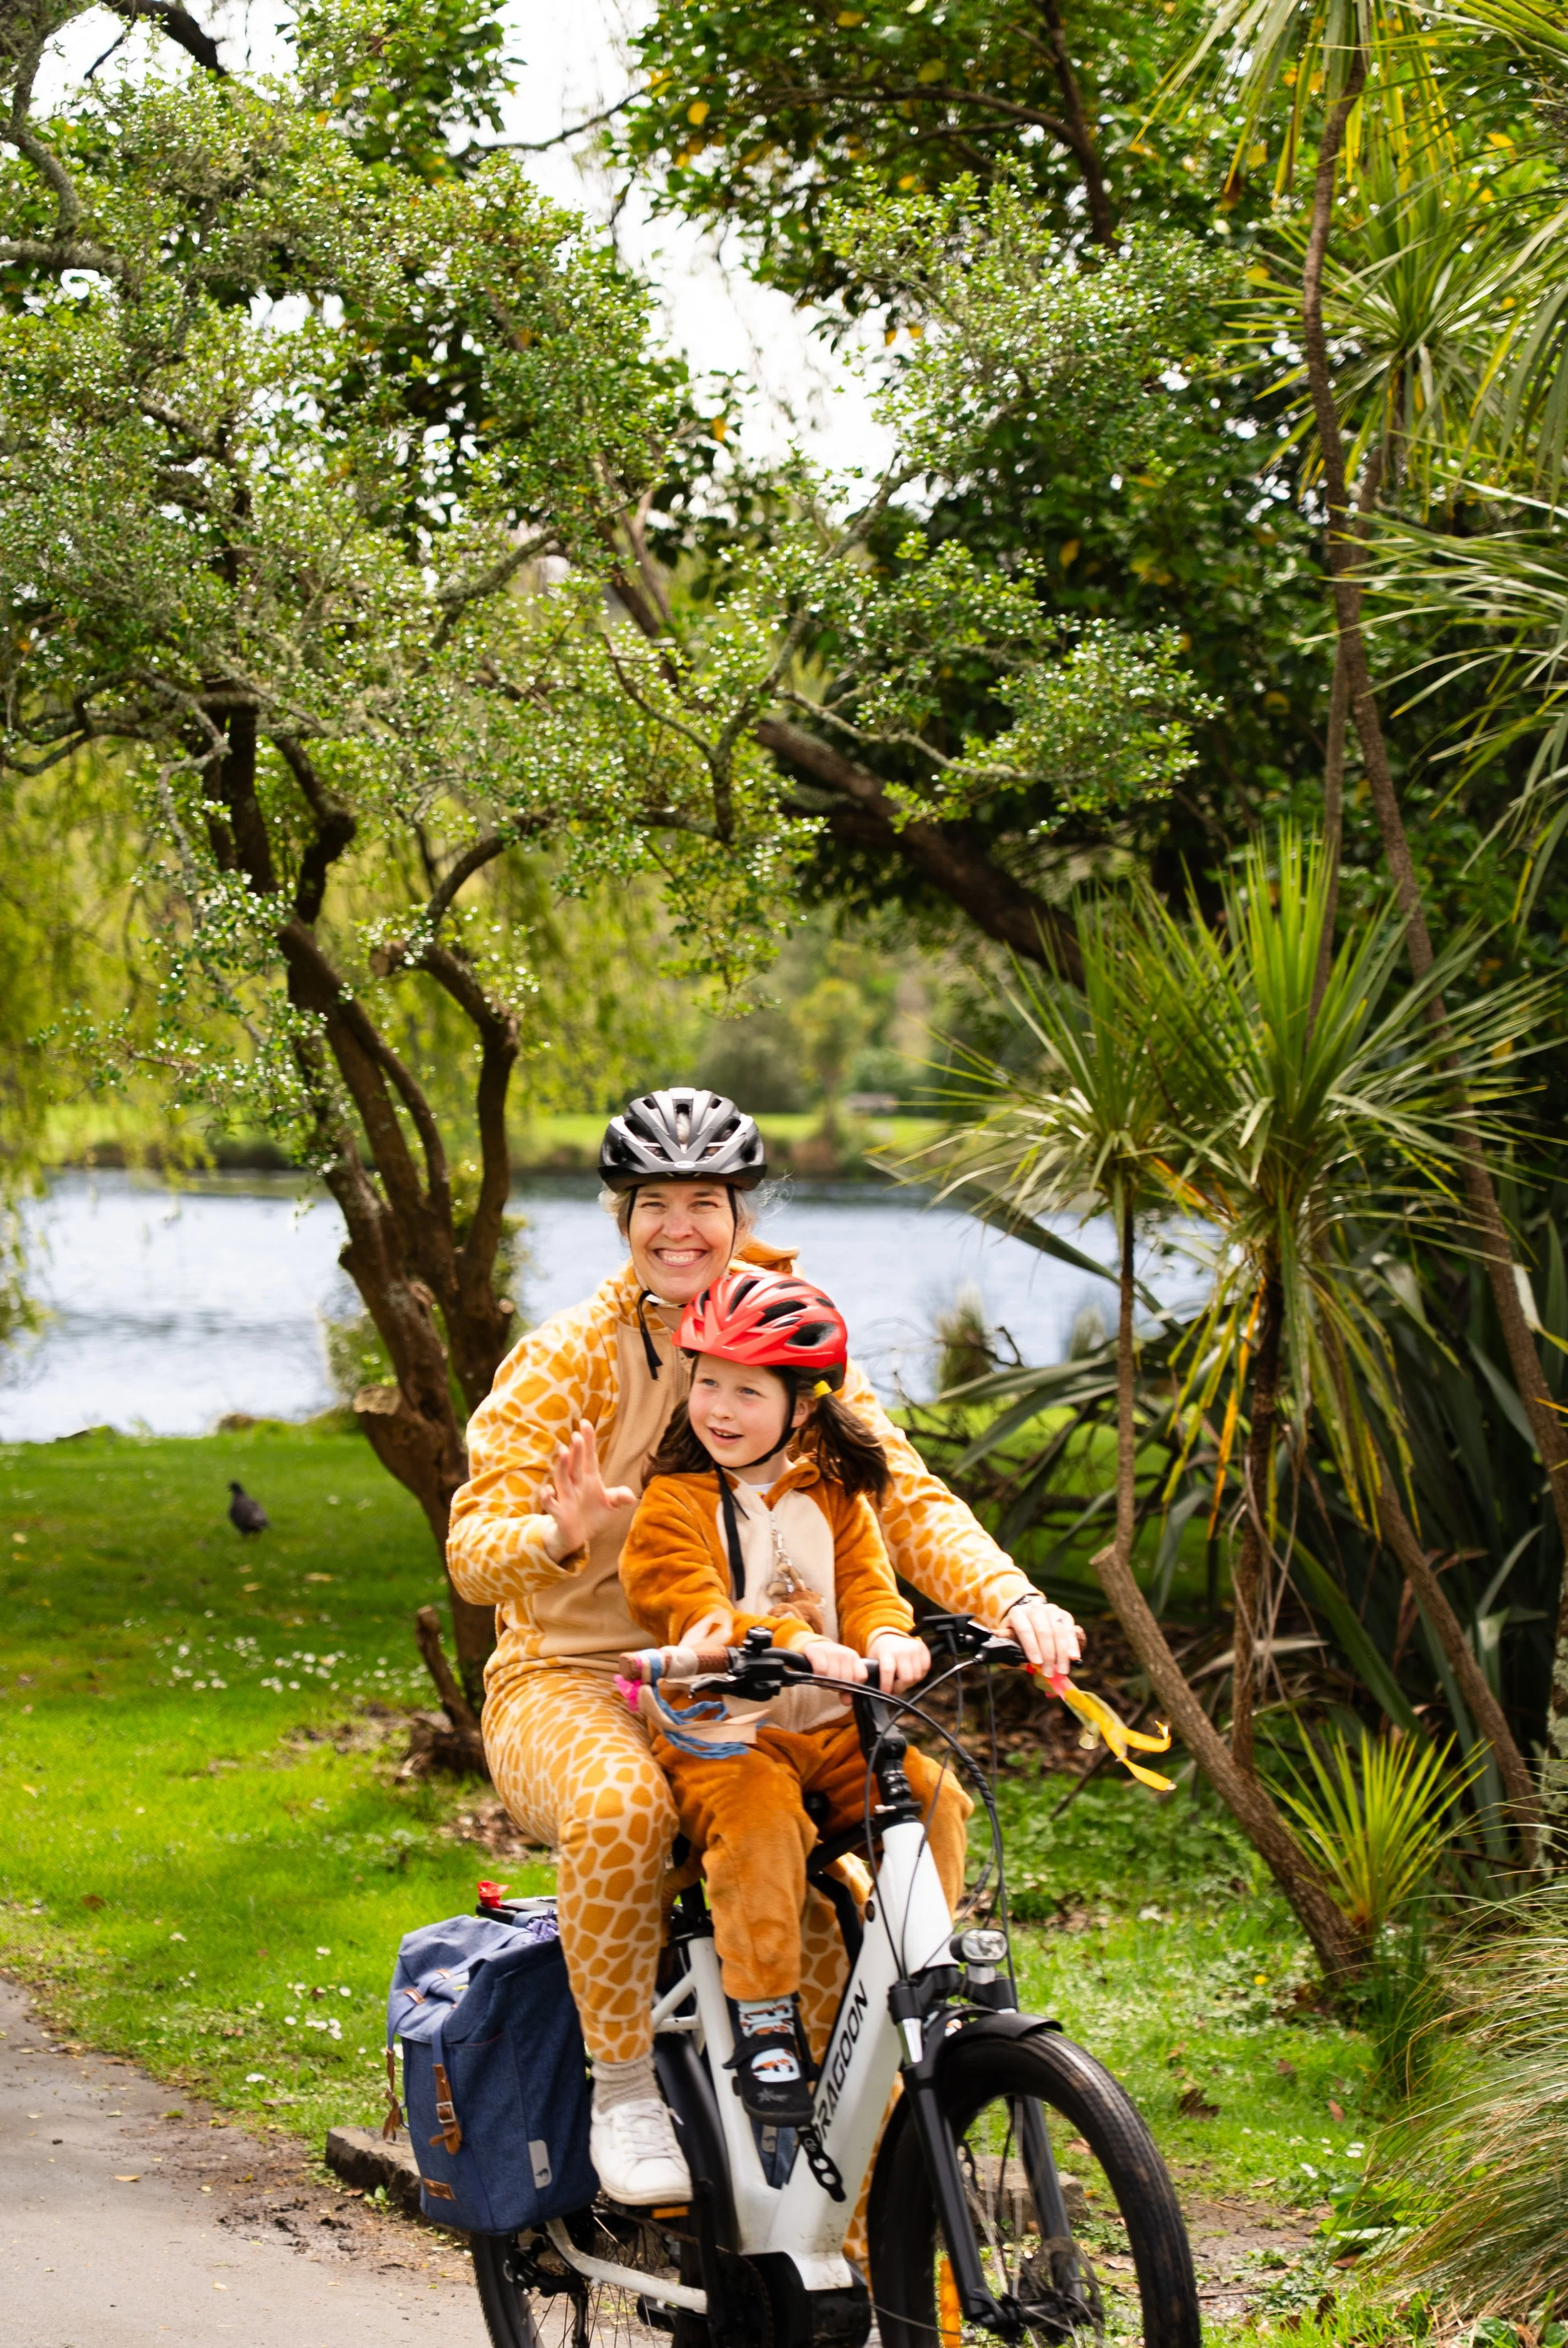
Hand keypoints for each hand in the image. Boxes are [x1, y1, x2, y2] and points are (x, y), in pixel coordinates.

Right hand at [541, 1421, 636, 1559]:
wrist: (579, 1535)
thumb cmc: (593, 1515)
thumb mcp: (610, 1505)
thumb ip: (619, 1497)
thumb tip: (632, 1496)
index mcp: (589, 1478)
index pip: (589, 1456)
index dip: (587, 1440)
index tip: (585, 1423)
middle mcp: (576, 1483)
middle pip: (576, 1464)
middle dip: (576, 1451)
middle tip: (577, 1436)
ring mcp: (566, 1496)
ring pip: (562, 1478)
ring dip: (562, 1466)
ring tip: (563, 1452)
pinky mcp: (559, 1512)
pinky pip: (550, 1503)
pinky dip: (547, 1497)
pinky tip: (548, 1490)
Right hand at [800, 1638, 867, 1687]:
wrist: (814, 1646)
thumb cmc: (830, 1663)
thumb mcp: (841, 1674)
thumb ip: (847, 1689)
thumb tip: (847, 1702)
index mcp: (854, 1658)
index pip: (861, 1677)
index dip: (853, 1686)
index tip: (845, 1687)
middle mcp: (845, 1653)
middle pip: (846, 1681)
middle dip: (837, 1687)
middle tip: (830, 1684)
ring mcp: (832, 1652)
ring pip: (833, 1678)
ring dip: (826, 1684)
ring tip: (822, 1680)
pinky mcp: (817, 1652)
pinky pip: (821, 1672)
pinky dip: (818, 1678)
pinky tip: (816, 1676)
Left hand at [866, 1631, 930, 1694]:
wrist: (890, 1636)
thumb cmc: (881, 1653)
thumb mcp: (873, 1661)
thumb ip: (874, 1674)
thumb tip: (876, 1691)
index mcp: (887, 1652)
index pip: (887, 1671)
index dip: (887, 1686)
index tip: (884, 1694)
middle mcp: (902, 1649)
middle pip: (907, 1678)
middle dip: (900, 1687)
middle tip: (894, 1687)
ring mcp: (914, 1649)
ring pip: (917, 1677)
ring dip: (910, 1682)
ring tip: (902, 1678)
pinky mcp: (923, 1649)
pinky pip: (925, 1669)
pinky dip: (919, 1674)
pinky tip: (911, 1671)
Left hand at [1004, 1594, 1082, 1679]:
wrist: (1028, 1617)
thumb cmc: (1017, 1634)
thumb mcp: (1009, 1641)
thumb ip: (1011, 1651)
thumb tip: (1020, 1662)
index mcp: (1017, 1613)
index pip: (1025, 1630)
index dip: (1031, 1647)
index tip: (1037, 1663)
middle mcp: (1034, 1608)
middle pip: (1043, 1631)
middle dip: (1048, 1655)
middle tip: (1050, 1673)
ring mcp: (1051, 1610)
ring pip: (1058, 1631)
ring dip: (1061, 1653)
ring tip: (1062, 1670)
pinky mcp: (1063, 1615)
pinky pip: (1070, 1630)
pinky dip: (1072, 1645)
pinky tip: (1074, 1657)